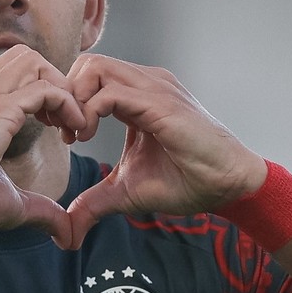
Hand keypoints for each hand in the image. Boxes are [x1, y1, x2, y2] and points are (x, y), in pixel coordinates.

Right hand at [0, 46, 86, 240]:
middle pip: (29, 57)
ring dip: (62, 90)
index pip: (16, 70)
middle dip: (56, 82)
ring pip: (37, 64)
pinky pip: (44, 89)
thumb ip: (41, 209)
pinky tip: (70, 133)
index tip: (57, 127)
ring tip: (69, 126)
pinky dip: (67, 105)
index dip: (44, 91)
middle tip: (64, 122)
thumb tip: (66, 233)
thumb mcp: (10, 201)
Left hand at [61, 54, 266, 248]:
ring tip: (76, 136)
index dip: (68, 100)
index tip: (63, 134)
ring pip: (95, 68)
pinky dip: (89, 112)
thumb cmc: (187, 181)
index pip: (90, 75)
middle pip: (87, 63)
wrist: (228, 185)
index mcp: (137, 95)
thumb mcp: (126, 192)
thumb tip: (68, 229)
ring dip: (74, 101)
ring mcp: (153, 89)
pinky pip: (110, 93)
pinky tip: (88, 139)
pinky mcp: (160, 104)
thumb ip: (94, 201)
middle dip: (65, 95)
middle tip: (64, 132)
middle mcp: (144, 84)